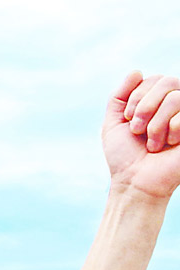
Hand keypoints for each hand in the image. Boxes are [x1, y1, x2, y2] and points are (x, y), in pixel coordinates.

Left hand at [104, 71, 179, 199]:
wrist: (135, 181)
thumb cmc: (125, 155)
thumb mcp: (113, 123)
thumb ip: (120, 96)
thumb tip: (137, 71)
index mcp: (158, 101)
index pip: (153, 78)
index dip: (136, 97)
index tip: (128, 120)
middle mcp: (176, 105)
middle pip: (167, 81)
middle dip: (144, 107)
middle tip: (137, 131)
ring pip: (176, 98)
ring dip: (155, 125)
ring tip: (152, 143)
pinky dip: (171, 131)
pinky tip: (168, 145)